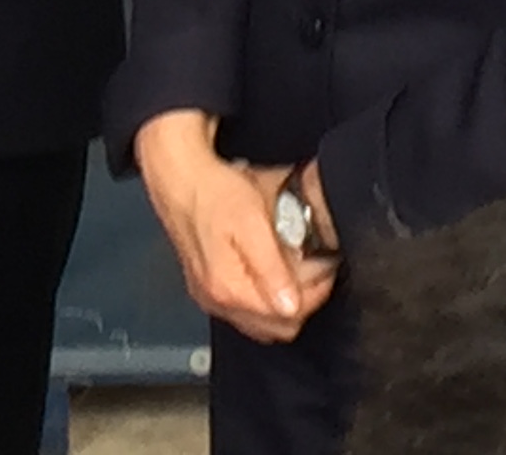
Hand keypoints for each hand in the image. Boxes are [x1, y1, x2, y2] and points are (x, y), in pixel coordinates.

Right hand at [131, 111, 337, 344]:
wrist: (179, 177)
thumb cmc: (213, 191)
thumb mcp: (252, 221)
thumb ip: (271, 268)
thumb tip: (290, 305)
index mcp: (229, 288)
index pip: (288, 315)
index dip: (316, 293)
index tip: (326, 268)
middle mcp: (216, 301)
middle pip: (276, 328)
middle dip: (303, 301)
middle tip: (315, 269)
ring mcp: (209, 298)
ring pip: (261, 325)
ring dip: (283, 304)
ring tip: (295, 271)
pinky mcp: (205, 288)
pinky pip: (244, 314)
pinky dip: (263, 301)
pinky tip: (268, 274)